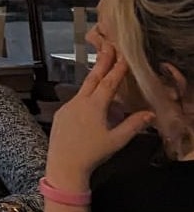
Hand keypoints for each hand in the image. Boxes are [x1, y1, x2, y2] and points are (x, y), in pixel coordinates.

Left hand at [47, 43, 155, 189]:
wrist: (63, 165)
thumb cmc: (91, 153)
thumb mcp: (117, 140)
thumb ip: (134, 125)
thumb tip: (149, 113)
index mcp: (94, 106)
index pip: (109, 83)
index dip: (117, 69)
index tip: (124, 56)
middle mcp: (79, 102)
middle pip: (93, 78)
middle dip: (102, 62)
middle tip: (108, 47)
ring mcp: (68, 107)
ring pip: (84, 89)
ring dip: (94, 78)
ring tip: (104, 69)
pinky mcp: (62, 114)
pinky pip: (77, 100)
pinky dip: (87, 95)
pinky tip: (93, 99)